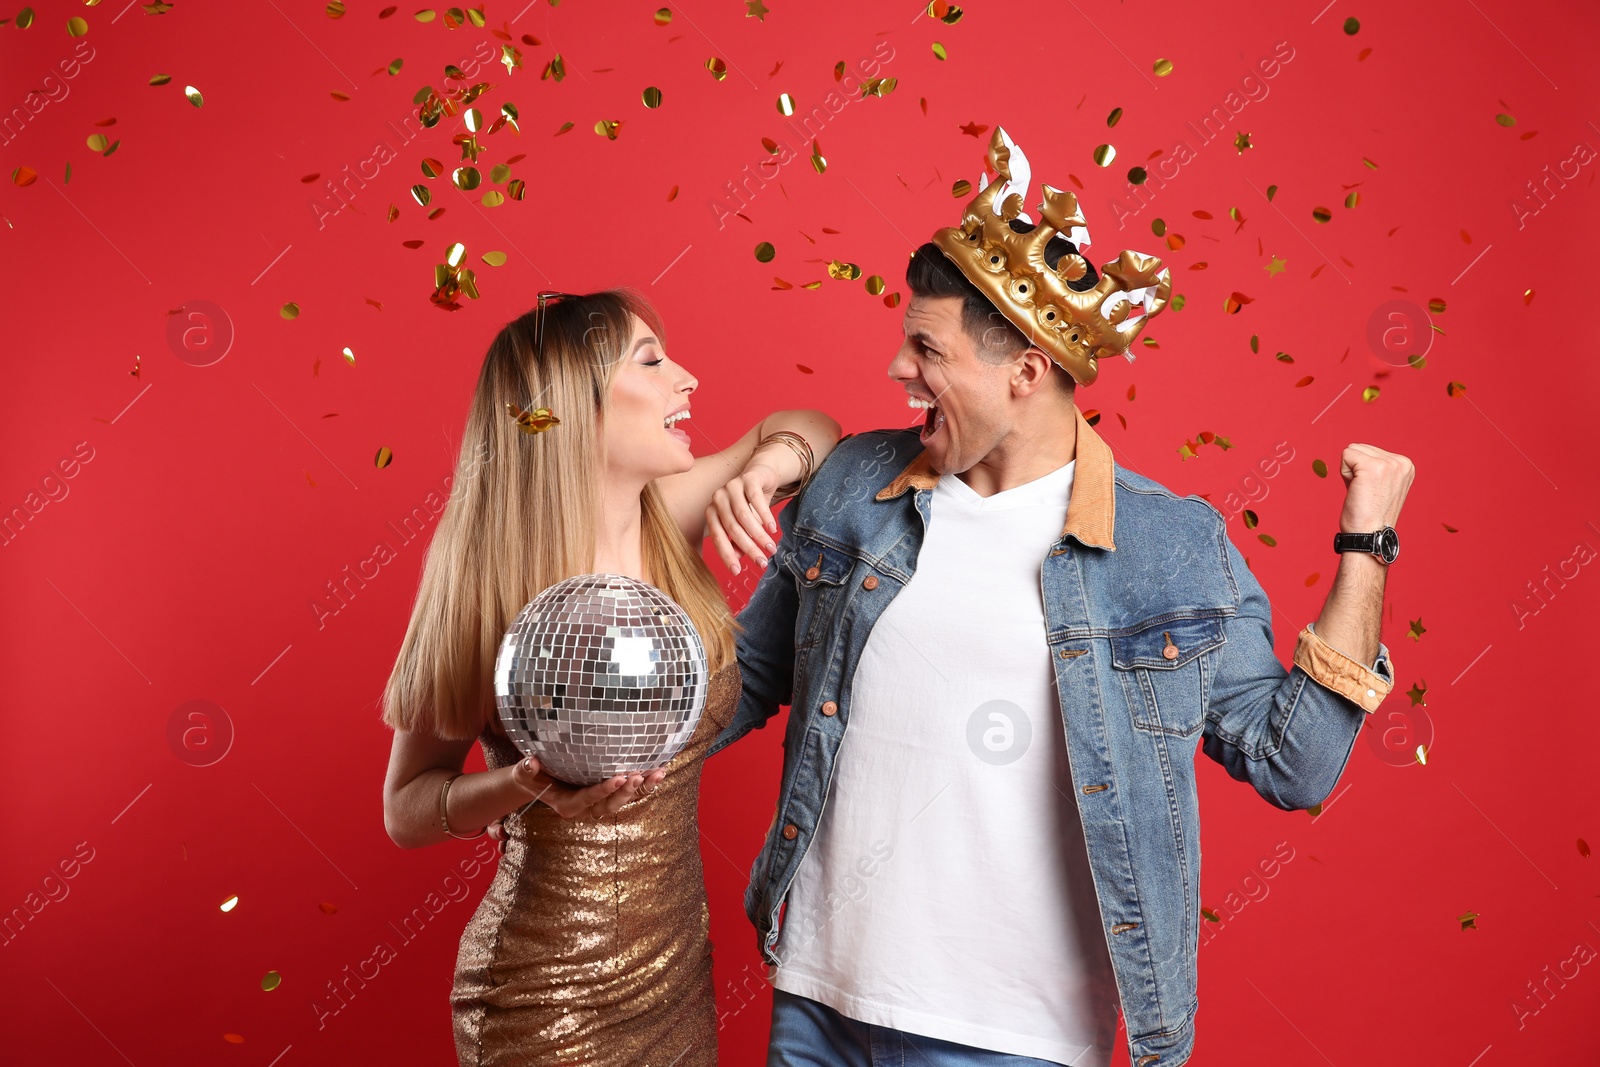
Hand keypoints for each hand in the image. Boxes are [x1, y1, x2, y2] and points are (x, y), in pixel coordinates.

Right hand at [505, 756, 666, 827]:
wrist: (539, 782)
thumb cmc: (532, 776)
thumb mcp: (524, 774)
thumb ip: (526, 769)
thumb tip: (531, 762)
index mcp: (568, 805)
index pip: (588, 798)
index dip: (604, 790)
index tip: (619, 778)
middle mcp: (587, 807)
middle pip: (610, 803)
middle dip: (626, 791)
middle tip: (640, 775)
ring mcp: (599, 802)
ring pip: (624, 800)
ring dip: (642, 788)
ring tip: (659, 773)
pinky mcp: (609, 795)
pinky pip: (629, 792)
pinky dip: (645, 784)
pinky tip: (660, 771)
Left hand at [705, 463, 781, 575]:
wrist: (762, 475)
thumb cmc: (749, 504)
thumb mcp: (743, 525)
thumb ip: (737, 541)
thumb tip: (736, 560)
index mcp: (712, 512)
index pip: (717, 537)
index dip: (727, 555)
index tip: (737, 572)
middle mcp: (718, 499)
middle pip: (732, 528)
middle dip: (748, 548)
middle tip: (762, 562)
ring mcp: (731, 487)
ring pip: (744, 516)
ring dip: (759, 535)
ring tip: (771, 548)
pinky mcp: (747, 478)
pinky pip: (755, 499)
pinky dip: (765, 516)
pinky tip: (773, 529)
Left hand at [1338, 443, 1414, 532]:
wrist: (1370, 535)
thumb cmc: (1370, 514)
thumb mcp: (1381, 484)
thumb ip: (1376, 466)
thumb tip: (1353, 448)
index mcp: (1406, 465)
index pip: (1370, 451)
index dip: (1362, 472)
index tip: (1372, 491)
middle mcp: (1401, 462)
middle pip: (1360, 448)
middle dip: (1355, 470)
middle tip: (1365, 493)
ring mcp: (1389, 464)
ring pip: (1352, 450)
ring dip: (1350, 473)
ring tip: (1362, 492)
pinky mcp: (1373, 467)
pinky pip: (1345, 455)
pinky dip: (1344, 474)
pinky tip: (1356, 490)